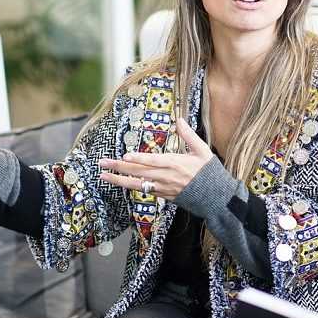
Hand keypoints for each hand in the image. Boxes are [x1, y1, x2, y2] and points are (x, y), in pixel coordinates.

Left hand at [97, 118, 213, 198]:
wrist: (215, 197)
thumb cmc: (209, 172)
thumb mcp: (202, 150)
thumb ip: (189, 135)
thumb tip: (179, 119)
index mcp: (175, 163)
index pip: (152, 161)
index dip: (138, 159)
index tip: (125, 156)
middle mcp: (166, 176)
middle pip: (138, 172)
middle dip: (119, 167)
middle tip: (102, 163)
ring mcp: (163, 188)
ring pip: (137, 184)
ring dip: (119, 180)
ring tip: (104, 175)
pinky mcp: (163, 195)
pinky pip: (144, 190)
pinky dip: (131, 186)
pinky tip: (120, 182)